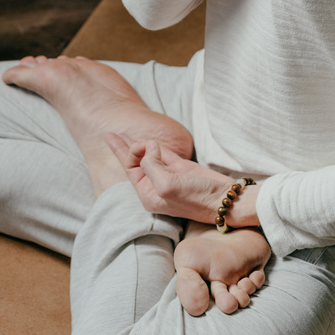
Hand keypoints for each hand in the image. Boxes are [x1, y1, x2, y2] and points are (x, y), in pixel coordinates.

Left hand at [105, 132, 256, 224]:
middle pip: (135, 162)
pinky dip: (155, 146)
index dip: (128, 151)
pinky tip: (147, 142)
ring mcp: (168, 176)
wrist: (225, 199)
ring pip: (149, 156)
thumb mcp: (166, 184)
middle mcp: (156, 185)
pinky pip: (164, 154)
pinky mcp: (181, 168)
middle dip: (123, 148)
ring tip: (123, 136)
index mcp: (148, 194)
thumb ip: (151, 165)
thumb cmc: (196, 197)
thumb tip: (149, 149)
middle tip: (109, 134)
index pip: (130, 169)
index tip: (136, 141)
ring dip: (138, 145)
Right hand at [174, 222, 270, 315]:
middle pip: (231, 300)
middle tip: (230, 304)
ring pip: (246, 292)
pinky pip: (258, 278)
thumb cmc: (199, 244)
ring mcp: (240, 274)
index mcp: (208, 286)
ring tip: (242, 286)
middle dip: (232, 303)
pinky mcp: (254, 265)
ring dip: (245, 293)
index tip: (215, 305)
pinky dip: (257, 280)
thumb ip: (187, 286)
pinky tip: (252, 275)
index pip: (213, 301)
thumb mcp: (185, 262)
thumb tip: (198, 310)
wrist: (215, 220)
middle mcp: (226, 284)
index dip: (216, 304)